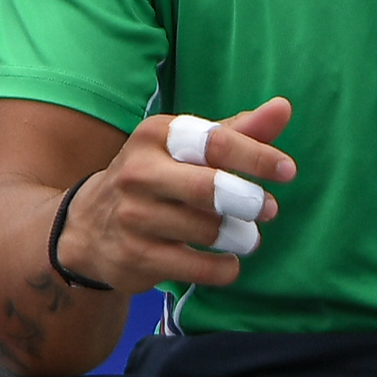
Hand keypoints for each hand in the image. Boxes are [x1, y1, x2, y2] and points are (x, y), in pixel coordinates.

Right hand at [55, 98, 294, 294]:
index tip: (288, 170)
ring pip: (206, 230)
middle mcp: (139, 173)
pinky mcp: (135, 257)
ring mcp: (134, 217)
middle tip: (268, 210)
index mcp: (155, 136)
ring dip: (240, 237)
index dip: (257, 156)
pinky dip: (224, 269)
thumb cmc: (158, 177)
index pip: (214, 141)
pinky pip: (197, 268)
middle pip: (208, 188)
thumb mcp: (189, 148)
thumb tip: (283, 107)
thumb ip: (238, 131)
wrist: (89, 226)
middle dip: (249, 201)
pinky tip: (228, 261)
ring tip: (246, 237)